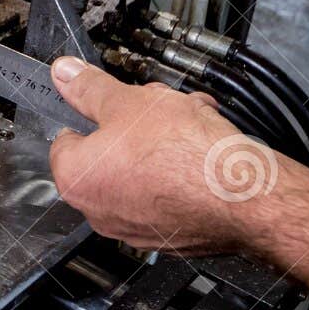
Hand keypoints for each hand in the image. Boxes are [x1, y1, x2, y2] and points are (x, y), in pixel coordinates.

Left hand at [47, 57, 287, 256]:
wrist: (243, 194)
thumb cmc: (184, 154)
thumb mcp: (128, 102)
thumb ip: (90, 89)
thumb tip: (65, 74)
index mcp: (77, 180)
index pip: (66, 139)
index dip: (91, 115)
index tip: (109, 104)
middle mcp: (99, 212)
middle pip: (109, 153)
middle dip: (135, 124)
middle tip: (158, 108)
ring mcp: (136, 227)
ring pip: (141, 170)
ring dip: (163, 141)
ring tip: (189, 122)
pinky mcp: (170, 235)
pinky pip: (167, 193)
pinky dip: (181, 170)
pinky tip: (202, 149)